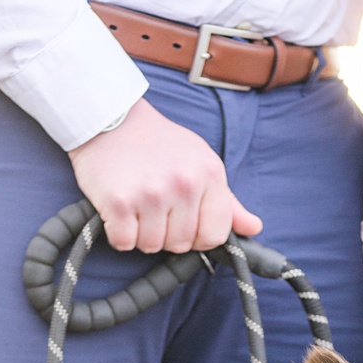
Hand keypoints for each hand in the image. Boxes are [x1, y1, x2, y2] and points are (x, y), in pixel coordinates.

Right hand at [69, 99, 259, 254]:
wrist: (108, 116)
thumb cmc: (159, 144)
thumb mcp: (201, 162)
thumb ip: (227, 201)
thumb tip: (254, 228)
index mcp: (210, 174)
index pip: (216, 235)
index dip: (199, 236)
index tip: (184, 224)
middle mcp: (184, 184)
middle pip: (182, 244)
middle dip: (167, 234)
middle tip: (154, 208)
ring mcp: (151, 193)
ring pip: (152, 246)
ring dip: (141, 235)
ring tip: (136, 206)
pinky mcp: (119, 201)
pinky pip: (124, 242)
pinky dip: (119, 234)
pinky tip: (118, 211)